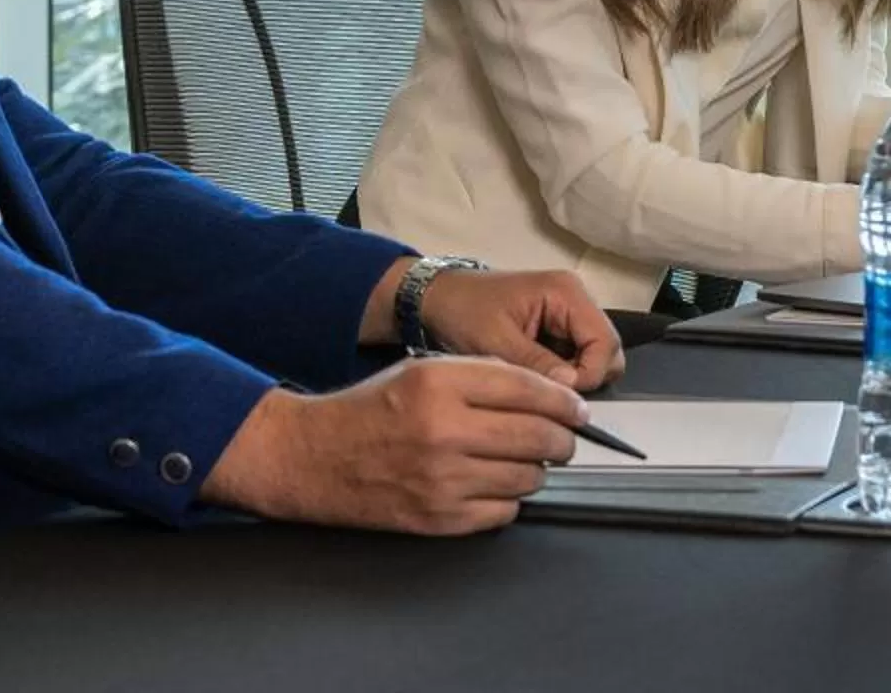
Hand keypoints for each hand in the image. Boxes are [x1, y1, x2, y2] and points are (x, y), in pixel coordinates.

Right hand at [201, 358, 585, 534]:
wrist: (313, 458)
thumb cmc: (370, 411)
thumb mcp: (423, 370)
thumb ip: (484, 377)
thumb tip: (549, 395)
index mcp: (440, 384)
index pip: (529, 390)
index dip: (564, 402)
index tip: (577, 409)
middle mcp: (443, 431)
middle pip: (538, 437)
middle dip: (562, 439)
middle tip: (563, 438)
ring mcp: (441, 480)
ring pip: (527, 478)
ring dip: (534, 470)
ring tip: (520, 460)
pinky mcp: (438, 519)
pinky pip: (502, 514)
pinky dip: (507, 500)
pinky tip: (491, 485)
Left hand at [419, 268, 626, 390]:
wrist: (437, 298)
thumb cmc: (463, 312)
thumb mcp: (496, 342)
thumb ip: (536, 365)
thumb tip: (569, 393)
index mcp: (565, 293)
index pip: (605, 342)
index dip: (589, 374)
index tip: (557, 395)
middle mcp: (575, 299)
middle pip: (607, 349)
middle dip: (586, 377)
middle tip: (548, 393)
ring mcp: (568, 312)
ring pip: (595, 356)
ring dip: (574, 377)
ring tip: (538, 386)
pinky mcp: (558, 327)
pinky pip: (577, 356)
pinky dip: (563, 373)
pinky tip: (536, 378)